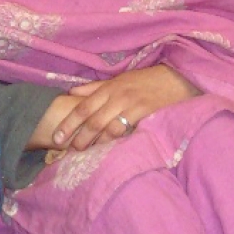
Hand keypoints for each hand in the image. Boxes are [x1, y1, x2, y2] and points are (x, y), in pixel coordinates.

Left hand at [48, 66, 199, 151]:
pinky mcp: (145, 114)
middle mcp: (117, 96)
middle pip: (93, 120)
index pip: (83, 107)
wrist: (177, 78)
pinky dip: (116, 141)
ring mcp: (132, 105)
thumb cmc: (146, 81)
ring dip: (95, 143)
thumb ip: (95, 88)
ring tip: (86, 155)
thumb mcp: (119, 80)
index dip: (69, 123)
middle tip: (68, 151)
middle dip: (79, 137)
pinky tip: (109, 151)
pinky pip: (126, 130)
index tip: (57, 136)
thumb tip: (71, 93)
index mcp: (109, 87)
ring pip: (108, 128)